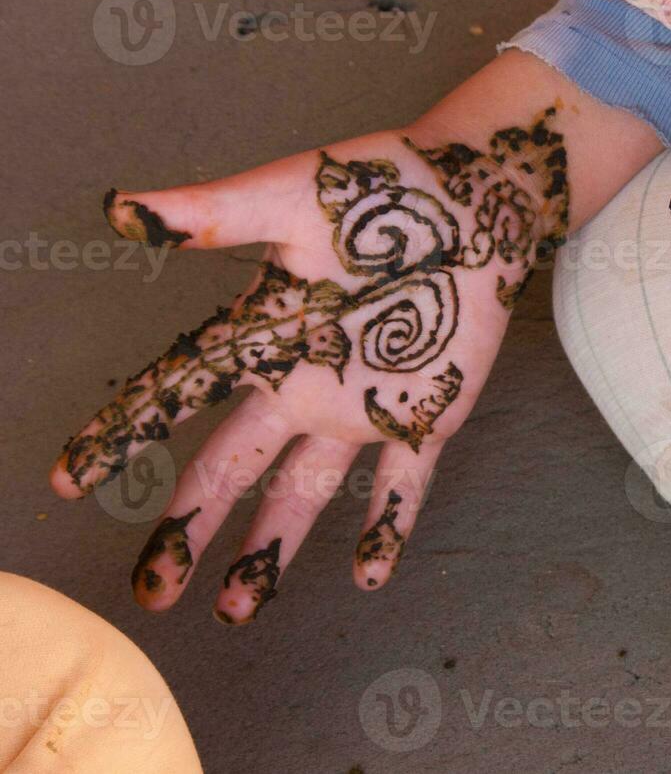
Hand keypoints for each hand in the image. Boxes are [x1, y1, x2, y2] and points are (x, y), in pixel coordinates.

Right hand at [56, 107, 567, 621]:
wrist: (471, 197)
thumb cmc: (377, 190)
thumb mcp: (287, 199)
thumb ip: (213, 215)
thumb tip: (124, 210)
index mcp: (262, 334)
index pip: (176, 393)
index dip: (122, 434)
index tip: (68, 480)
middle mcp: (303, 383)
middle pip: (232, 467)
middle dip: (189, 527)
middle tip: (152, 586)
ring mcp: (364, 406)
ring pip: (306, 491)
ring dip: (271, 548)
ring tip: (234, 612)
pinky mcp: (426, 413)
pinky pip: (406, 481)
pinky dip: (389, 524)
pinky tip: (368, 575)